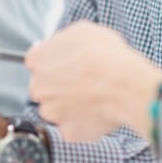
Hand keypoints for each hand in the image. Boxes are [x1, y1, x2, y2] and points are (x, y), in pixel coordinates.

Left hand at [25, 21, 161, 141]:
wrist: (126, 86)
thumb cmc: (107, 55)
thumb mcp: (83, 30)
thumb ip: (63, 40)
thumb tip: (56, 45)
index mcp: (38, 60)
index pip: (36, 61)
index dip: (53, 61)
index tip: (66, 63)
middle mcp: (38, 88)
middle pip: (43, 87)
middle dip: (59, 85)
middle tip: (82, 81)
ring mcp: (52, 112)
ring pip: (56, 109)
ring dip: (69, 105)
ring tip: (93, 98)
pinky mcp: (68, 132)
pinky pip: (74, 127)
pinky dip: (84, 122)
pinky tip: (99, 112)